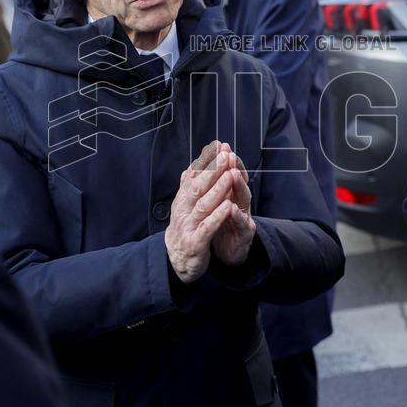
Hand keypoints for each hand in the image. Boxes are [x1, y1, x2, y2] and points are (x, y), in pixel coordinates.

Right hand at [165, 141, 236, 282]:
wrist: (176, 261)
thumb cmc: (185, 229)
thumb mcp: (185, 205)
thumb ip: (190, 185)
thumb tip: (196, 162)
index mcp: (182, 199)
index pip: (193, 175)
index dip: (206, 160)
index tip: (218, 145)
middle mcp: (183, 210)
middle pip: (198, 186)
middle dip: (213, 170)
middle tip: (226, 154)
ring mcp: (188, 226)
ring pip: (204, 205)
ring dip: (218, 189)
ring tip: (230, 175)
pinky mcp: (195, 242)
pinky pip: (207, 228)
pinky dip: (217, 216)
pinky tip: (228, 207)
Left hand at [211, 147, 255, 266]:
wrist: (226, 251)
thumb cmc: (219, 223)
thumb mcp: (213, 201)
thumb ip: (209, 184)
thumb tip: (198, 162)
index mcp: (230, 193)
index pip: (230, 171)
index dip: (225, 159)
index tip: (220, 145)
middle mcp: (239, 201)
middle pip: (238, 181)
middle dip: (233, 167)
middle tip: (228, 155)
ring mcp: (244, 216)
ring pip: (243, 198)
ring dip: (238, 186)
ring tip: (233, 174)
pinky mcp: (245, 233)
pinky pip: (242, 223)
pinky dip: (237, 216)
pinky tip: (231, 208)